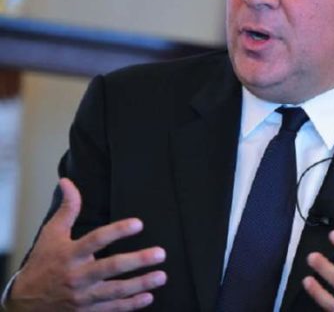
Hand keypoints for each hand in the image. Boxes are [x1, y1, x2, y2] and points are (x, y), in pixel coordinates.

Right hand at [7, 178, 166, 311]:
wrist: (25, 303)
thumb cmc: (43, 263)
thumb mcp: (51, 234)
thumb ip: (67, 209)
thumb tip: (68, 182)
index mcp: (70, 254)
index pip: (96, 240)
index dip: (117, 231)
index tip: (138, 224)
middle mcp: (77, 276)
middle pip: (110, 267)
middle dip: (137, 261)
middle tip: (160, 253)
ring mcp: (83, 296)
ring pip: (115, 291)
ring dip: (140, 283)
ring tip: (161, 276)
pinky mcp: (87, 311)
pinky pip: (112, 309)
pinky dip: (131, 304)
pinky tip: (148, 296)